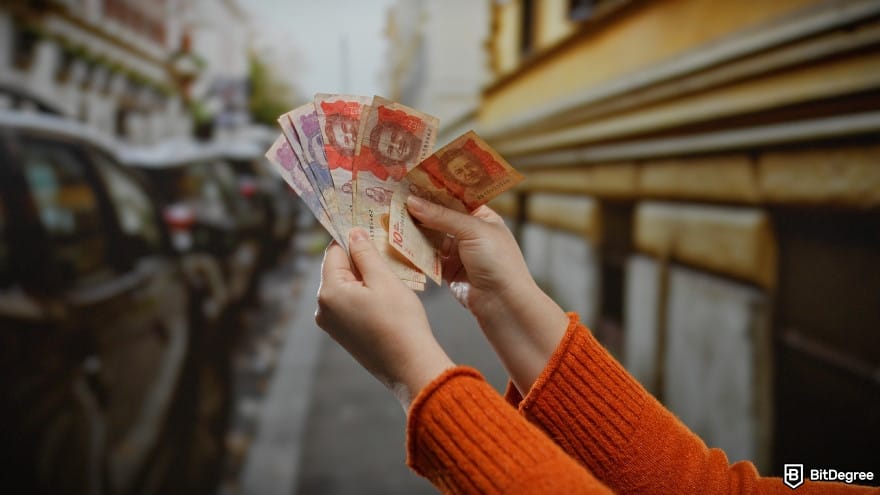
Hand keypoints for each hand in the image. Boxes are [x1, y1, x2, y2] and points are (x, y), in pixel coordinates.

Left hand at [315, 228, 453, 410]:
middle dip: (359, 261)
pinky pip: (349, 305)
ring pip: (345, 287)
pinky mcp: (343, 335)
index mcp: (329, 291)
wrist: (411, 366)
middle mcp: (323, 308)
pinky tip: (385, 300)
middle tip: (386, 257)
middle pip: (337, 270)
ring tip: (390, 280)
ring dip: (364, 279)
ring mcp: (331, 324)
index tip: (371, 233)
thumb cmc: (400, 320)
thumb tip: (353, 233)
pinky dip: (364, 296)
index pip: (333, 252)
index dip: (352, 240)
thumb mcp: (384, 279)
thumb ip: (365, 253)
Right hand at [406, 196, 568, 394]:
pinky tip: (398, 242)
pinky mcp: (447, 271)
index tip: (411, 179)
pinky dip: (415, 252)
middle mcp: (469, 232)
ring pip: (430, 237)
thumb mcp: (472, 230)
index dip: (435, 188)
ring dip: (413, 230)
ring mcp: (458, 252)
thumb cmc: (498, 262)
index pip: (455, 196)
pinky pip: (427, 257)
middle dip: (419, 209)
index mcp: (482, 216)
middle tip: (394, 198)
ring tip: (390, 218)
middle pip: (439, 216)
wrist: (503, 304)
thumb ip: (441, 216)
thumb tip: (413, 202)